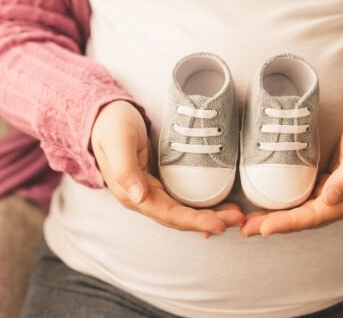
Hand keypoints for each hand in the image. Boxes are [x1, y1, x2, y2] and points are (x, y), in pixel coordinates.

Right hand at [91, 101, 244, 235]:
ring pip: (183, 212)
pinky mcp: (160, 182)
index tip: (219, 225)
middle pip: (180, 218)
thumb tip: (139, 197)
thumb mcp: (118, 142)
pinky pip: (183, 200)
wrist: (104, 117)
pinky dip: (202, 206)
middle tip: (238, 220)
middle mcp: (143, 198)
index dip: (194, 221)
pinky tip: (219, 207)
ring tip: (235, 215)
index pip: (168, 214)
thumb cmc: (111, 127)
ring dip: (209, 216)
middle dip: (209, 221)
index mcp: (132, 194)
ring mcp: (152, 192)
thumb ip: (126, 170)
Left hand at [241, 103, 342, 236]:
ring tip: (250, 222)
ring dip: (278, 219)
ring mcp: (341, 199)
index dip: (290, 222)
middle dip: (276, 225)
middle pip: (307, 220)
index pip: (317, 216)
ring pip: (305, 214)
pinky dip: (288, 208)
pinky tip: (270, 208)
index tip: (265, 228)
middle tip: (246, 229)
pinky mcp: (333, 190)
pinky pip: (307, 203)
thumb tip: (330, 198)